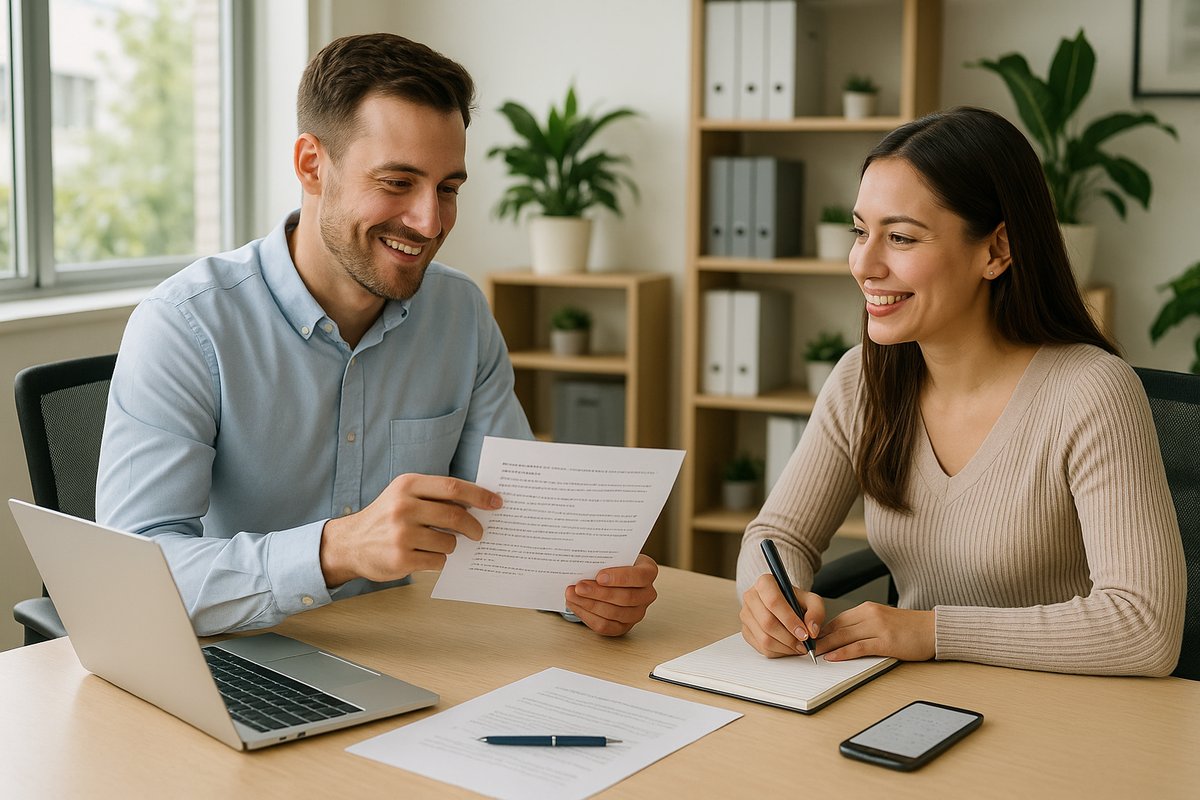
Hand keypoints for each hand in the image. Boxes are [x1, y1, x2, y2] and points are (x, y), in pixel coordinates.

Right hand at [319, 473, 501, 585]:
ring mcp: (401, 534)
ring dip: (452, 546)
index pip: (453, 487)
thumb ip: (434, 496)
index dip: (479, 495)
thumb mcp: (403, 495)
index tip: (497, 503)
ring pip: (449, 542)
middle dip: (474, 526)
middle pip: (455, 515)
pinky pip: (438, 561)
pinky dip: (440, 560)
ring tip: (440, 544)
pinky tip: (426, 557)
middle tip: (480, 533)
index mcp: (407, 485)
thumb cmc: (385, 517)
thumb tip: (478, 504)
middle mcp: (403, 507)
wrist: (349, 544)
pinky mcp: (401, 558)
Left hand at [566, 554, 658, 635]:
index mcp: (648, 572)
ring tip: (572, 595)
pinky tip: (576, 605)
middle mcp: (647, 594)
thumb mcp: (613, 555)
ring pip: (614, 613)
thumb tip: (584, 561)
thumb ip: (604, 557)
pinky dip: (587, 616)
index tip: (599, 576)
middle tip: (579, 586)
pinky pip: (605, 626)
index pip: (639, 577)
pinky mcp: (623, 626)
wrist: (613, 576)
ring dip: (589, 604)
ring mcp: (637, 613)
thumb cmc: (613, 564)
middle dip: (599, 593)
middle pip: (626, 597)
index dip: (619, 578)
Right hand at [740, 572, 824, 657]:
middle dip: (790, 638)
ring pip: (764, 638)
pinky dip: (779, 652)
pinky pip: (761, 648)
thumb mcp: (811, 600)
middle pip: (768, 623)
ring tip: (799, 647)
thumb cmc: (796, 601)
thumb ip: (816, 612)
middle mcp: (751, 597)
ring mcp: (745, 615)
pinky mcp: (745, 631)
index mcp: (764, 583)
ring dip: (785, 647)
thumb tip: (811, 630)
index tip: (804, 634)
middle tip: (805, 644)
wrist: (784, 604)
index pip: (774, 602)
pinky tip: (788, 647)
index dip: (790, 620)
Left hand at [815, 602, 934, 661]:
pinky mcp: (886, 641)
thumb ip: (864, 625)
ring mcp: (878, 627)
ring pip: (844, 636)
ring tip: (813, 655)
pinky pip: (859, 647)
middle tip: (805, 649)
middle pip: (837, 627)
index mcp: (867, 608)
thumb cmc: (910, 628)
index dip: (821, 631)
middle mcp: (870, 614)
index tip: (810, 640)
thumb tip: (843, 637)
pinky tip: (832, 657)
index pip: (837, 619)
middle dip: (819, 639)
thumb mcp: (883, 620)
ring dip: (826, 646)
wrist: (934, 630)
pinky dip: (843, 652)